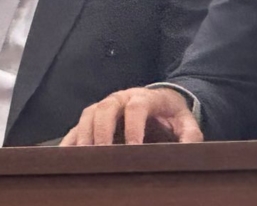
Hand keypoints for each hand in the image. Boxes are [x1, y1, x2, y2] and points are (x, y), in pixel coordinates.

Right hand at [59, 87, 201, 145]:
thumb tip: (190, 148)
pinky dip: (70, 141)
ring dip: (85, 136)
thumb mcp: (185, 121)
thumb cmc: (170, 114)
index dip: (134, 126)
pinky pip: (77, 127)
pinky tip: (65, 157)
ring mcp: (104, 106)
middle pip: (106, 107)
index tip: (134, 148)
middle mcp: (121, 98)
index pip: (137, 107)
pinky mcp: (93, 118)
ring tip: (85, 159)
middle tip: (102, 154)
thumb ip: (190, 134)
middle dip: (103, 130)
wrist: (158, 103)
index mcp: (145, 97)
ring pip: (88, 115)